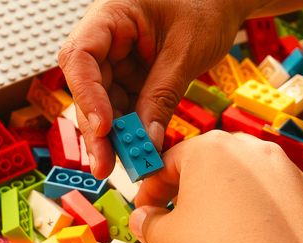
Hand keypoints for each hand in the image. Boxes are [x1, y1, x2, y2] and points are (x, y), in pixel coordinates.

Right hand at [58, 0, 252, 178]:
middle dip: (98, 129)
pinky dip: (131, 129)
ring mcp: (117, 60)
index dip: (87, 95)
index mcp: (110, 15)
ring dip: (114, 136)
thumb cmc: (206, 8)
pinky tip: (138, 150)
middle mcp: (106, 39)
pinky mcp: (131, 76)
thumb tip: (146, 141)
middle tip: (105, 166)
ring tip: (127, 164)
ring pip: (105, 103)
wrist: (221, 3)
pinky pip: (125, 106)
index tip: (105, 128)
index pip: (80, 57)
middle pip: (88, 88)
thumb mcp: (184, 52)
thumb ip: (162, 95)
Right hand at [129, 131, 302, 242]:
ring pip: (240, 178)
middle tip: (175, 215)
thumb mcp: (166, 237)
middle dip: (186, 190)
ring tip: (213, 229)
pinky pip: (270, 196)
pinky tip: (247, 236)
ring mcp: (283, 170)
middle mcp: (250, 150)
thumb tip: (145, 219)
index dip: (151, 189)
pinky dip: (254, 210)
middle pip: (206, 165)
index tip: (147, 206)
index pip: (167, 163)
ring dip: (221, 199)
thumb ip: (148, 221)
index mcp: (210, 149)